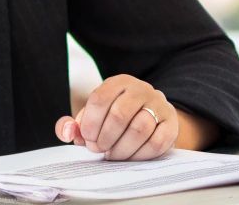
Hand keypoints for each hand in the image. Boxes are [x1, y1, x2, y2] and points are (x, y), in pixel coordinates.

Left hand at [53, 74, 177, 160]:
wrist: (151, 120)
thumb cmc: (115, 121)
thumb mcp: (93, 118)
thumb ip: (73, 126)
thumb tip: (67, 132)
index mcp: (119, 83)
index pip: (100, 99)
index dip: (90, 124)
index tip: (88, 139)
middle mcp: (141, 89)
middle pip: (119, 114)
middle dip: (105, 138)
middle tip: (100, 149)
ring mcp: (159, 105)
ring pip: (139, 129)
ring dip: (121, 149)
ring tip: (113, 155)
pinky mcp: (171, 124)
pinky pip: (156, 142)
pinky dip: (139, 154)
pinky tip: (131, 156)